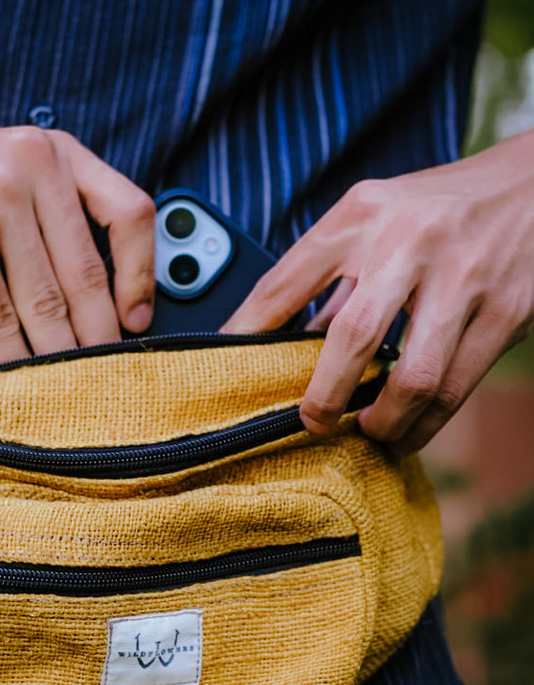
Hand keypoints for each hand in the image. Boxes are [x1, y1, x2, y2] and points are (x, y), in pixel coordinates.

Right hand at [0, 72, 154, 362]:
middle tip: (106, 373)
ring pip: (46, 302)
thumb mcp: (9, 171)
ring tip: (69, 385)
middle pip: (88, 274)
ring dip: (59, 355)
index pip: (130, 215)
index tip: (138, 319)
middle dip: (99, 336)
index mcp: (58, 152)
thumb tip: (104, 299)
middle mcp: (34, 168)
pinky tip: (19, 374)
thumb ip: (56, 215)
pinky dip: (11, 353)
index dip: (142, 276)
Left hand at [222, 130, 533, 451]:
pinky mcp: (506, 312)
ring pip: (414, 379)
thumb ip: (332, 274)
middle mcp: (408, 242)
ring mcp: (462, 279)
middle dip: (325, 397)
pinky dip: (426, 424)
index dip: (248, 330)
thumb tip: (290, 341)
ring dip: (384, 422)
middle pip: (353, 337)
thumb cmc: (440, 207)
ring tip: (369, 432)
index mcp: (362, 216)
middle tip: (313, 423)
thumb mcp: (375, 216)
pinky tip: (409, 431)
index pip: (286, 280)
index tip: (224, 365)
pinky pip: (456, 389)